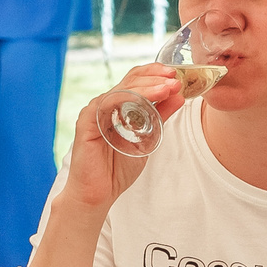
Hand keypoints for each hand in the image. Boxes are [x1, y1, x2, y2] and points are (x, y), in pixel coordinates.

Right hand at [52, 64, 186, 217]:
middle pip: (130, 80)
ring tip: (167, 88)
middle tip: (175, 80)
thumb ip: (160, 117)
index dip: (155, 74)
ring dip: (147, 87)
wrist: (98, 193)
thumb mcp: (147, 138)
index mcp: (118, 105)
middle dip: (155, 78)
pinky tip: (146, 99)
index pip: (136, 80)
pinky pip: (108, 103)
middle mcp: (105, 104)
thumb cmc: (117, 168)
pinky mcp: (87, 121)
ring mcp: (95, 111)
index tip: (176, 75)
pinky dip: (127, 98)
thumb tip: (179, 96)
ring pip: (122, 89)